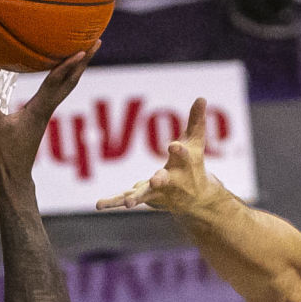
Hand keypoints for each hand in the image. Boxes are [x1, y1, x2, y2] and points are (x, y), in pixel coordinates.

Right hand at [0, 43, 98, 182]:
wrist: (16, 173)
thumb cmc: (6, 152)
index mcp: (38, 109)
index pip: (55, 82)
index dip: (68, 65)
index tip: (82, 50)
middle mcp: (47, 108)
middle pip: (70, 80)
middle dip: (84, 61)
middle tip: (97, 41)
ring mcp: (47, 111)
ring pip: (68, 85)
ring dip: (78, 67)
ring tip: (88, 49)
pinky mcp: (43, 114)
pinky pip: (59, 90)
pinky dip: (66, 77)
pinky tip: (65, 70)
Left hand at [95, 98, 225, 213]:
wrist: (197, 200)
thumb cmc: (194, 166)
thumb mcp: (195, 143)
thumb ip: (196, 121)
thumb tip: (201, 97)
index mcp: (184, 164)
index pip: (183, 155)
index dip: (179, 150)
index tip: (173, 146)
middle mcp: (171, 180)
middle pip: (165, 179)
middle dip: (160, 180)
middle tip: (156, 180)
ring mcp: (157, 191)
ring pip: (144, 194)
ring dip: (135, 197)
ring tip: (128, 203)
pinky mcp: (144, 198)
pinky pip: (125, 199)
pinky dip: (112, 202)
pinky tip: (98, 204)